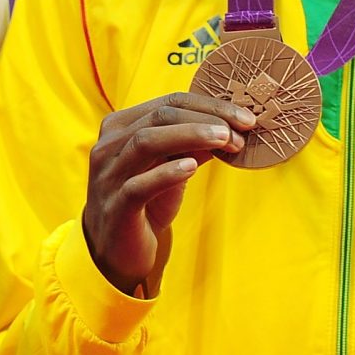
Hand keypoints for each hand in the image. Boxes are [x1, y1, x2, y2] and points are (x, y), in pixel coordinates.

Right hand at [80, 93, 256, 294]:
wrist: (118, 250)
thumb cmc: (146, 202)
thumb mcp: (171, 167)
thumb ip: (192, 145)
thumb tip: (232, 127)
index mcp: (120, 128)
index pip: (168, 103)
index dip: (209, 105)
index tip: (245, 118)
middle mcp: (109, 146)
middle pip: (159, 117)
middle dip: (205, 118)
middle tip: (240, 129)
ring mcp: (109, 176)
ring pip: (146, 142)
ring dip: (190, 136)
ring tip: (225, 140)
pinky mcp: (115, 207)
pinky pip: (138, 185)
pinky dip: (167, 173)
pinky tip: (192, 167)